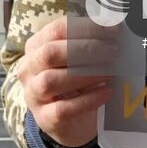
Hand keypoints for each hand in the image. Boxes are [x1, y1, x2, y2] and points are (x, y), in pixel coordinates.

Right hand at [17, 17, 118, 146]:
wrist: (74, 121)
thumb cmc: (78, 79)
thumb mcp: (81, 57)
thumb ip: (94, 40)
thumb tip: (117, 26)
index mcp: (37, 45)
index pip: (58, 29)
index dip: (87, 27)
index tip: (115, 29)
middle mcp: (30, 69)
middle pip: (50, 53)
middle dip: (85, 49)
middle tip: (114, 50)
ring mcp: (34, 95)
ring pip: (51, 81)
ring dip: (85, 74)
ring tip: (110, 72)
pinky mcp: (44, 119)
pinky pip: (62, 109)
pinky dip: (87, 100)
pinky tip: (106, 92)